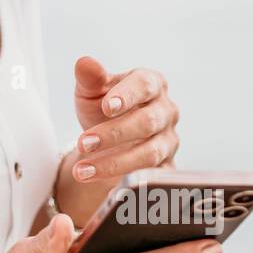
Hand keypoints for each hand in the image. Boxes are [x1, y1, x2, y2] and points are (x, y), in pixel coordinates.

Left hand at [54, 56, 180, 225]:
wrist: (108, 142)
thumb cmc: (102, 109)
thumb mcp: (92, 92)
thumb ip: (89, 78)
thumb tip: (85, 63)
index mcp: (152, 84)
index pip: (145, 85)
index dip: (127, 95)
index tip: (107, 107)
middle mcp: (166, 112)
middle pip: (147, 122)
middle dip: (114, 134)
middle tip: (84, 144)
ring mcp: (169, 142)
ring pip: (149, 154)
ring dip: (114, 163)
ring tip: (83, 170)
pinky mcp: (166, 169)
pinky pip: (152, 179)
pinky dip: (129, 183)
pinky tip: (106, 189)